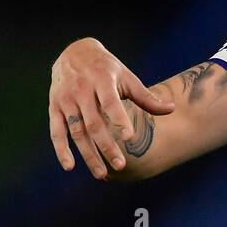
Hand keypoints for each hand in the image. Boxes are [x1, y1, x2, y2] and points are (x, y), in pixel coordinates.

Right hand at [50, 38, 174, 177]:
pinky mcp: (54, 107)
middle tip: (120, 166)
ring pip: (76, 132)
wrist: (73, 52)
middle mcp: (81, 91)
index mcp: (102, 80)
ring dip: (88, 154)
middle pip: (94, 123)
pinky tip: (70, 167)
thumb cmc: (106, 68)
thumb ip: (146, 96)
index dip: (119, 120)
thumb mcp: (126, 76)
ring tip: (102, 174)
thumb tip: (171, 109)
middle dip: (106, 146)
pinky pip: (56, 131)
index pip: (111, 103)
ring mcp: (66, 100)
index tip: (130, 137)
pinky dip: (61, 149)